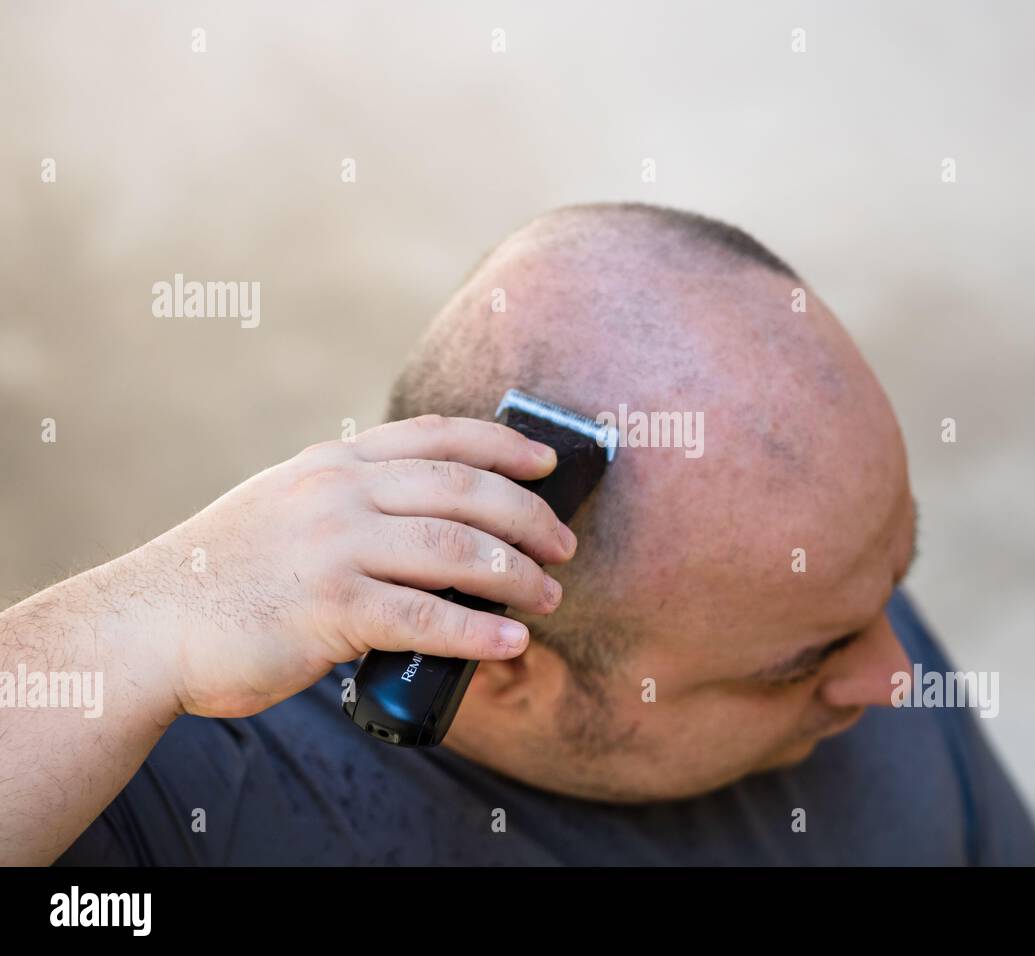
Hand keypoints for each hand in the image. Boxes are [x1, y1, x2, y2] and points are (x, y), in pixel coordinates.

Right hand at [127, 415, 575, 718]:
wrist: (150, 624)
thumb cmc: (230, 574)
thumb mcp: (288, 505)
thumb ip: (352, 499)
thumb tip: (433, 523)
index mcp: (335, 462)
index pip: (439, 437)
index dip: (504, 445)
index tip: (547, 462)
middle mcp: (340, 492)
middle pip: (465, 490)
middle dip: (529, 517)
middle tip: (564, 547)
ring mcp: (334, 546)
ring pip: (456, 550)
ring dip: (518, 575)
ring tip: (550, 596)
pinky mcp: (328, 608)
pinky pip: (424, 617)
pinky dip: (478, 631)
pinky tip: (512, 643)